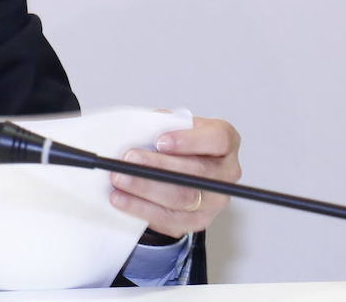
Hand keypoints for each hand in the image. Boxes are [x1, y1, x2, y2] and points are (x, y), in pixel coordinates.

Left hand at [109, 115, 241, 238]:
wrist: (176, 168)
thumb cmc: (174, 142)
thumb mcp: (169, 125)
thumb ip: (158, 125)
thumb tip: (134, 131)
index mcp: (224, 141)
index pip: (218, 139)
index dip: (189, 140)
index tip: (159, 141)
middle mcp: (226, 171)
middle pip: (197, 172)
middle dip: (158, 166)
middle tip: (129, 160)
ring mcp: (215, 200)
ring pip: (183, 198)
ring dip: (146, 189)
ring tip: (119, 179)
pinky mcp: (198, 220)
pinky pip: (170, 219)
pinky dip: (142, 209)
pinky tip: (122, 199)